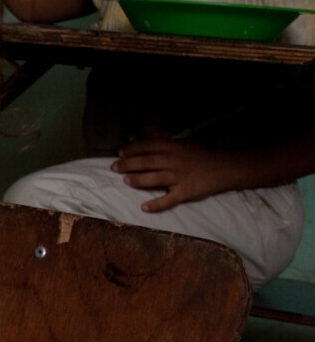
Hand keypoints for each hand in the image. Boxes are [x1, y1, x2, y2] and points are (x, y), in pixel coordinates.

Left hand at [112, 138, 238, 211]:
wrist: (226, 168)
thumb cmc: (200, 154)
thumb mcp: (181, 141)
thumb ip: (158, 137)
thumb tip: (137, 133)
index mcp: (173, 147)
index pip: (148, 146)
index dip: (132, 149)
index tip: (120, 152)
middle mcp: (175, 161)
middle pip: (147, 162)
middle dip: (128, 164)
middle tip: (115, 167)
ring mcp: (181, 177)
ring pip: (155, 179)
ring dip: (138, 180)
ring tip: (125, 181)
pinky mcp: (187, 192)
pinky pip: (169, 200)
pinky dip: (156, 205)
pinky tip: (144, 207)